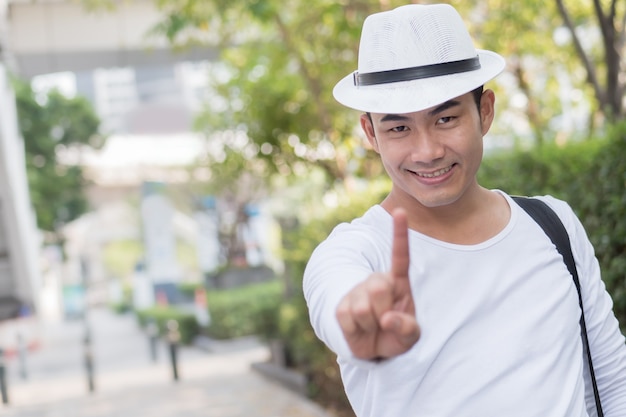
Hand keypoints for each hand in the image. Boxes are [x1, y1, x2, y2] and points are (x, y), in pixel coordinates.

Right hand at [336, 208, 419, 359]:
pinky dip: (356, 331)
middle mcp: (377, 281)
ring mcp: (357, 292)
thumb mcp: (410, 337)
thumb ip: (407, 329)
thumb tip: (387, 319)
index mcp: (398, 282)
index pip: (400, 256)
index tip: (400, 212)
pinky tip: (359, 329)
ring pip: (362, 308)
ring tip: (372, 327)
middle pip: (379, 287)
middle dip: (384, 311)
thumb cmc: (395, 335)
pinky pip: (347, 318)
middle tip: (385, 321)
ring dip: (369, 325)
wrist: (372, 348)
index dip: (399, 234)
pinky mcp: (341, 306)